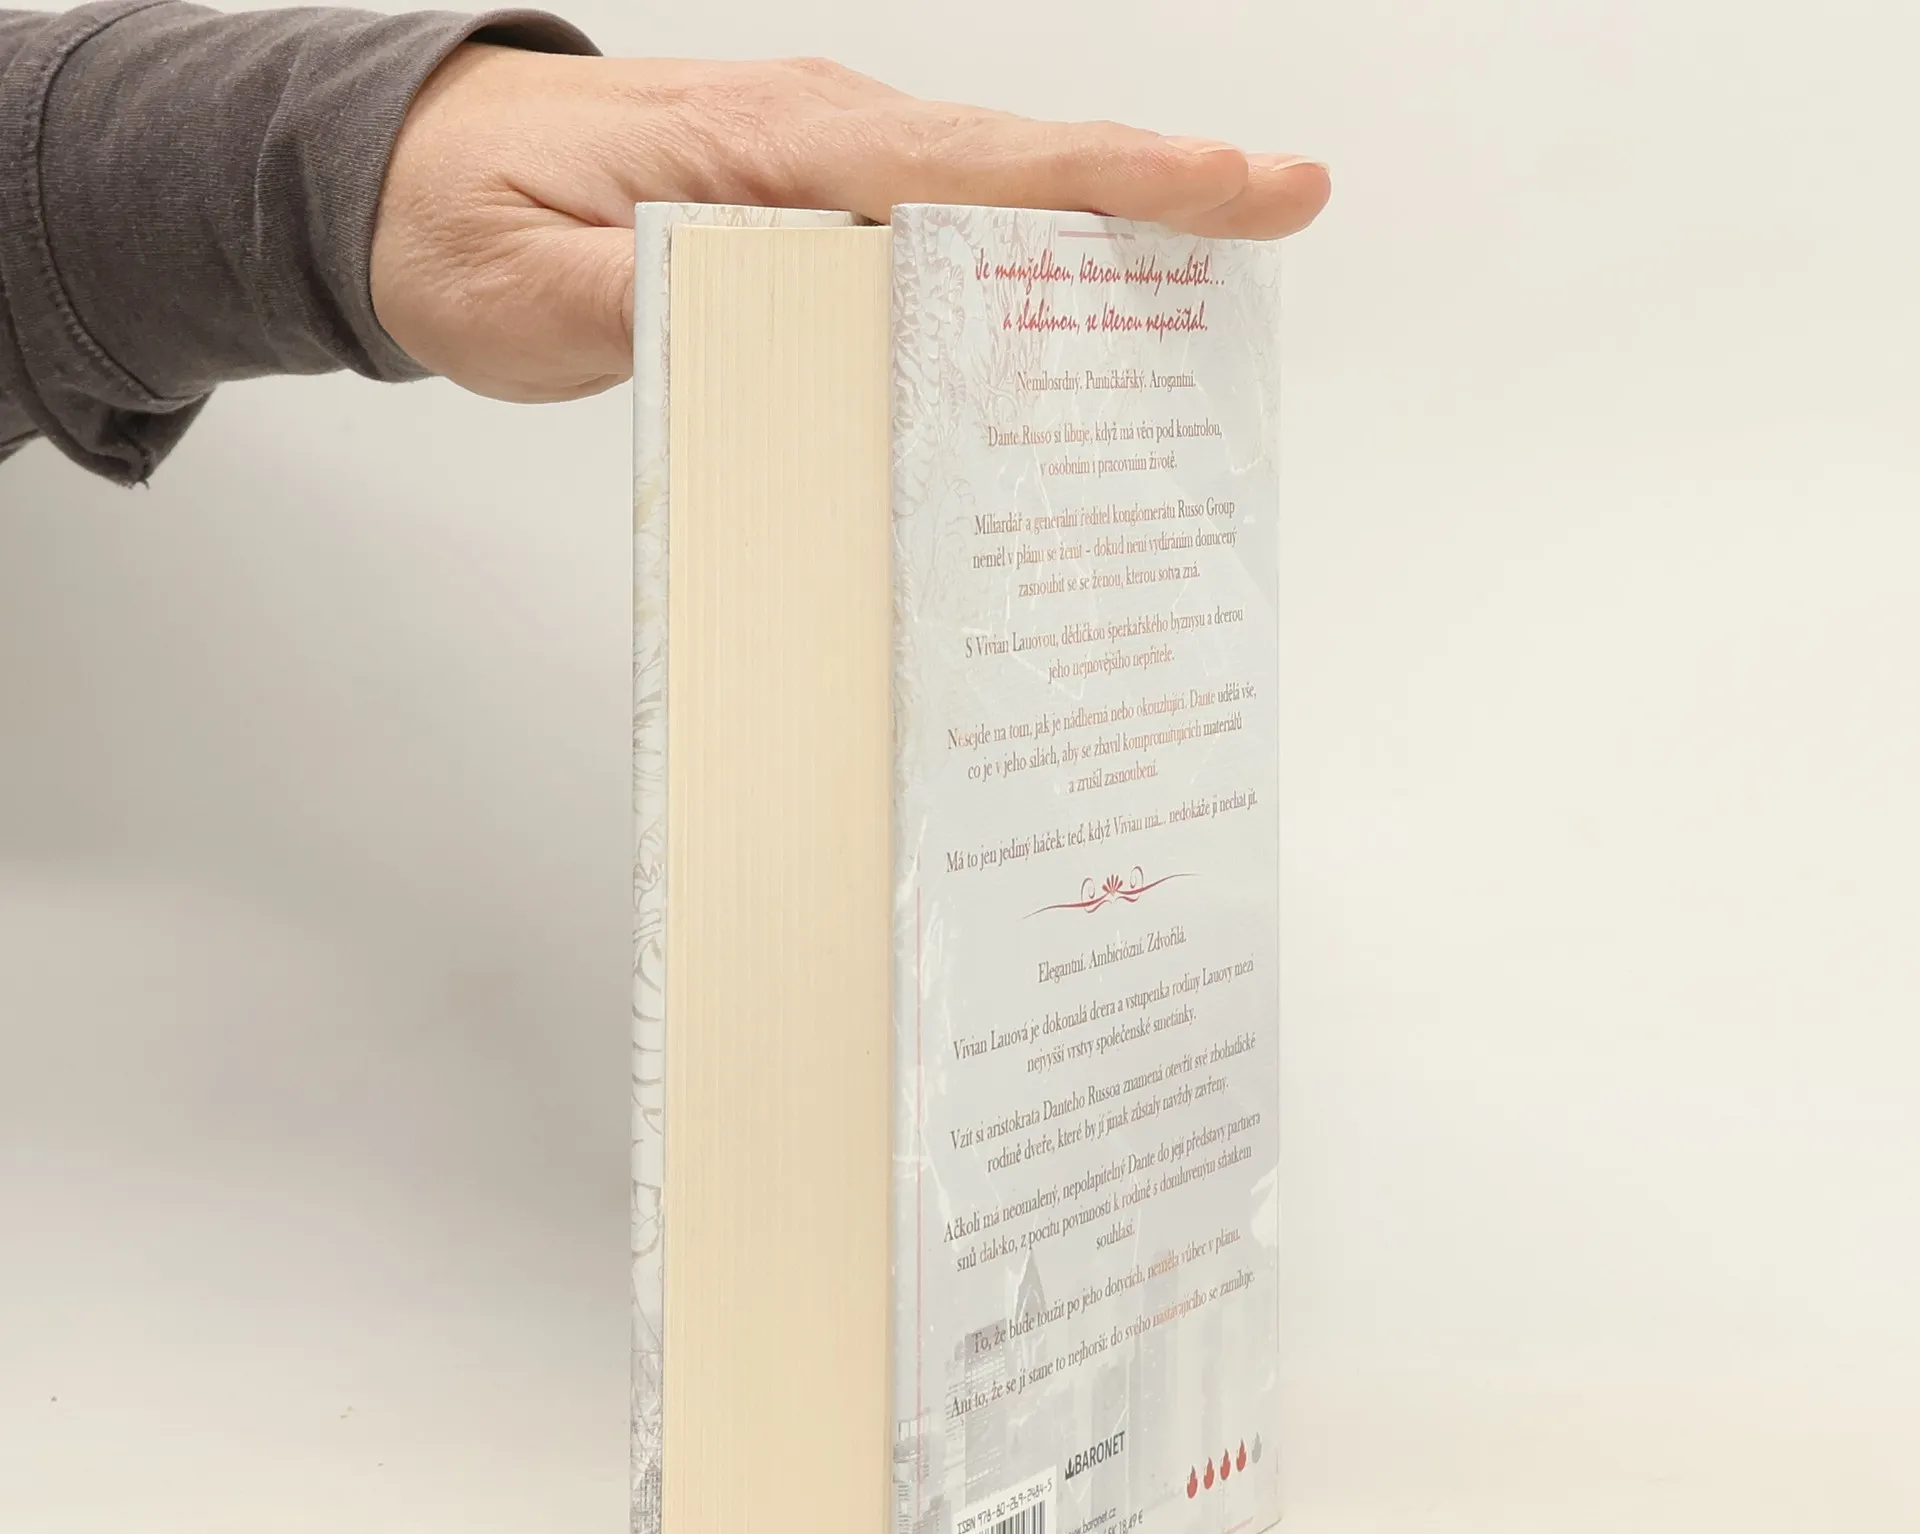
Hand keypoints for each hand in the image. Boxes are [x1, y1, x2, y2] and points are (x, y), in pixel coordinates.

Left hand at [370, 50, 1330, 402]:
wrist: (398, 177)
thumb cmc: (463, 225)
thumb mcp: (535, 290)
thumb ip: (657, 310)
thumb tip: (788, 321)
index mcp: (780, 152)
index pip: (984, 168)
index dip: (1124, 182)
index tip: (1248, 187)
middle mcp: (822, 146)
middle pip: (1025, 174)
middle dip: (1160, 198)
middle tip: (1284, 218)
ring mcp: (821, 176)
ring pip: (994, 208)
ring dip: (1101, 245)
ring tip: (1207, 296)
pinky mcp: (806, 218)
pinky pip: (939, 240)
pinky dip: (1017, 275)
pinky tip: (1056, 329)